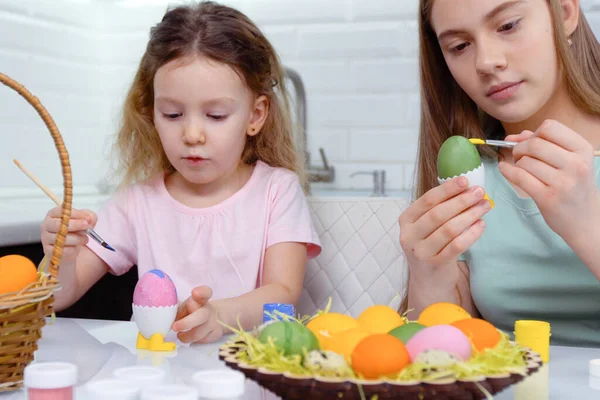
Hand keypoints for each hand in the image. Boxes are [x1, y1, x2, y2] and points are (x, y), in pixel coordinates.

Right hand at [41, 206, 96, 261]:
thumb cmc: (75, 231)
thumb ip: (89, 216)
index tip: (87, 218)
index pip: (61, 211)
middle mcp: (47, 225)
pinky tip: (76, 247)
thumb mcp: (84, 220)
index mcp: (53, 214)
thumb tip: (90, 219)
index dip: (75, 214)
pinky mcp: (48, 251)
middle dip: (75, 225)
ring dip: (77, 238)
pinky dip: (73, 249)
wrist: (71, 249)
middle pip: (58, 224)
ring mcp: (46, 238)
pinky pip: (62, 250)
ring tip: (85, 239)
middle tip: (86, 226)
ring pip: (61, 238)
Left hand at [171, 286, 223, 343]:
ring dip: (186, 337)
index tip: (195, 293)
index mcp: (199, 300)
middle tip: (174, 327)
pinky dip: (193, 341)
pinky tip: (191, 337)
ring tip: (180, 335)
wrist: (214, 318)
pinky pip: (201, 341)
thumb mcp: (184, 307)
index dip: (201, 292)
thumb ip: (176, 311)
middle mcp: (207, 310)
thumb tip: (163, 320)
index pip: (205, 292)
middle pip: (201, 316)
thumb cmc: (192, 312)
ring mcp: (213, 322)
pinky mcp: (216, 334)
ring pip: (199, 333)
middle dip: (186, 323)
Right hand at [399, 176, 490, 272]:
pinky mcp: (436, 264)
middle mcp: (409, 236)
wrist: (428, 282)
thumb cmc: (430, 247)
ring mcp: (421, 252)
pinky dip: (472, 233)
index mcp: (406, 221)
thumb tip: (466, 188)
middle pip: (438, 213)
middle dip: (461, 201)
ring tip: (484, 206)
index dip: (447, 189)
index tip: (465, 180)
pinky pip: (457, 245)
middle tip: (480, 192)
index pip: (427, 200)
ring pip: (449, 229)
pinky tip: (482, 225)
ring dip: (470, 215)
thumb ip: (438, 209)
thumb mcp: (426, 228)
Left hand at [498, 119, 599, 241]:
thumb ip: (544, 144)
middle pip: (534, 143)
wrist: (585, 220)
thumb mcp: (570, 161)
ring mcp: (563, 182)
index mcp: (583, 150)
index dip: (534, 133)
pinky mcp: (548, 198)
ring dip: (516, 162)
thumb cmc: (574, 187)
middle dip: (519, 148)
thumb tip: (515, 137)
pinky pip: (519, 177)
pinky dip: (507, 171)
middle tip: (518, 155)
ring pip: (525, 161)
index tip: (529, 142)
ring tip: (520, 168)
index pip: (550, 127)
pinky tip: (504, 169)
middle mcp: (576, 164)